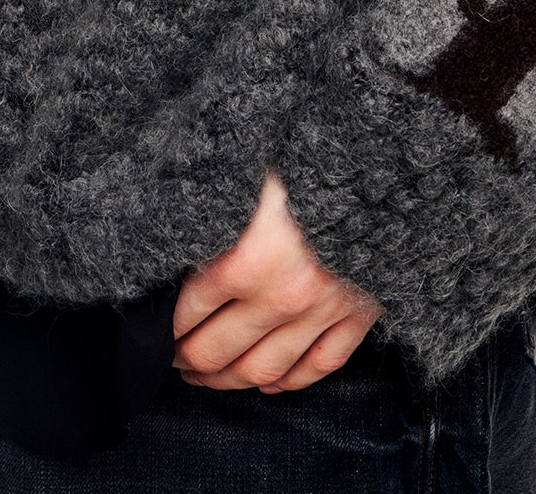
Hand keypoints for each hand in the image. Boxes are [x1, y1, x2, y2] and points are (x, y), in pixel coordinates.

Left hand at [172, 171, 381, 392]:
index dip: (165, 326)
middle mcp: (283, 294)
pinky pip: (319, 366)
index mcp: (248, 257)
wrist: (380, 155)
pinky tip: (270, 382)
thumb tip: (167, 234)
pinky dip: (290, 382)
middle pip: (218, 352)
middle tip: (172, 359)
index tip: (154, 327)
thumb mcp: (244, 172)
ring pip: (264, 371)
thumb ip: (208, 208)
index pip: (188, 311)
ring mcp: (323, 309)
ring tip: (207, 376)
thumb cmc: (303, 151)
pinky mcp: (358, 313)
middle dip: (187, 360)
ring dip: (228, 380)